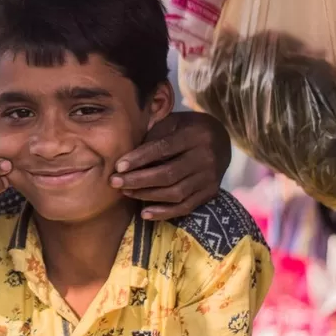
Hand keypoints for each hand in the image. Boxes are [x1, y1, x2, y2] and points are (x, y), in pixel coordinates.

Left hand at [110, 111, 231, 220]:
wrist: (221, 138)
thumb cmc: (187, 128)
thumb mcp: (173, 122)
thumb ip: (153, 135)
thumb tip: (126, 156)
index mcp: (195, 135)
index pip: (163, 148)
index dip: (140, 158)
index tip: (118, 166)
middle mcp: (206, 157)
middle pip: (168, 174)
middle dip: (138, 180)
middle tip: (114, 182)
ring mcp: (210, 178)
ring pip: (175, 193)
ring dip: (147, 195)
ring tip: (126, 193)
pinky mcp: (210, 193)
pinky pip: (186, 207)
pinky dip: (164, 212)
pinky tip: (145, 213)